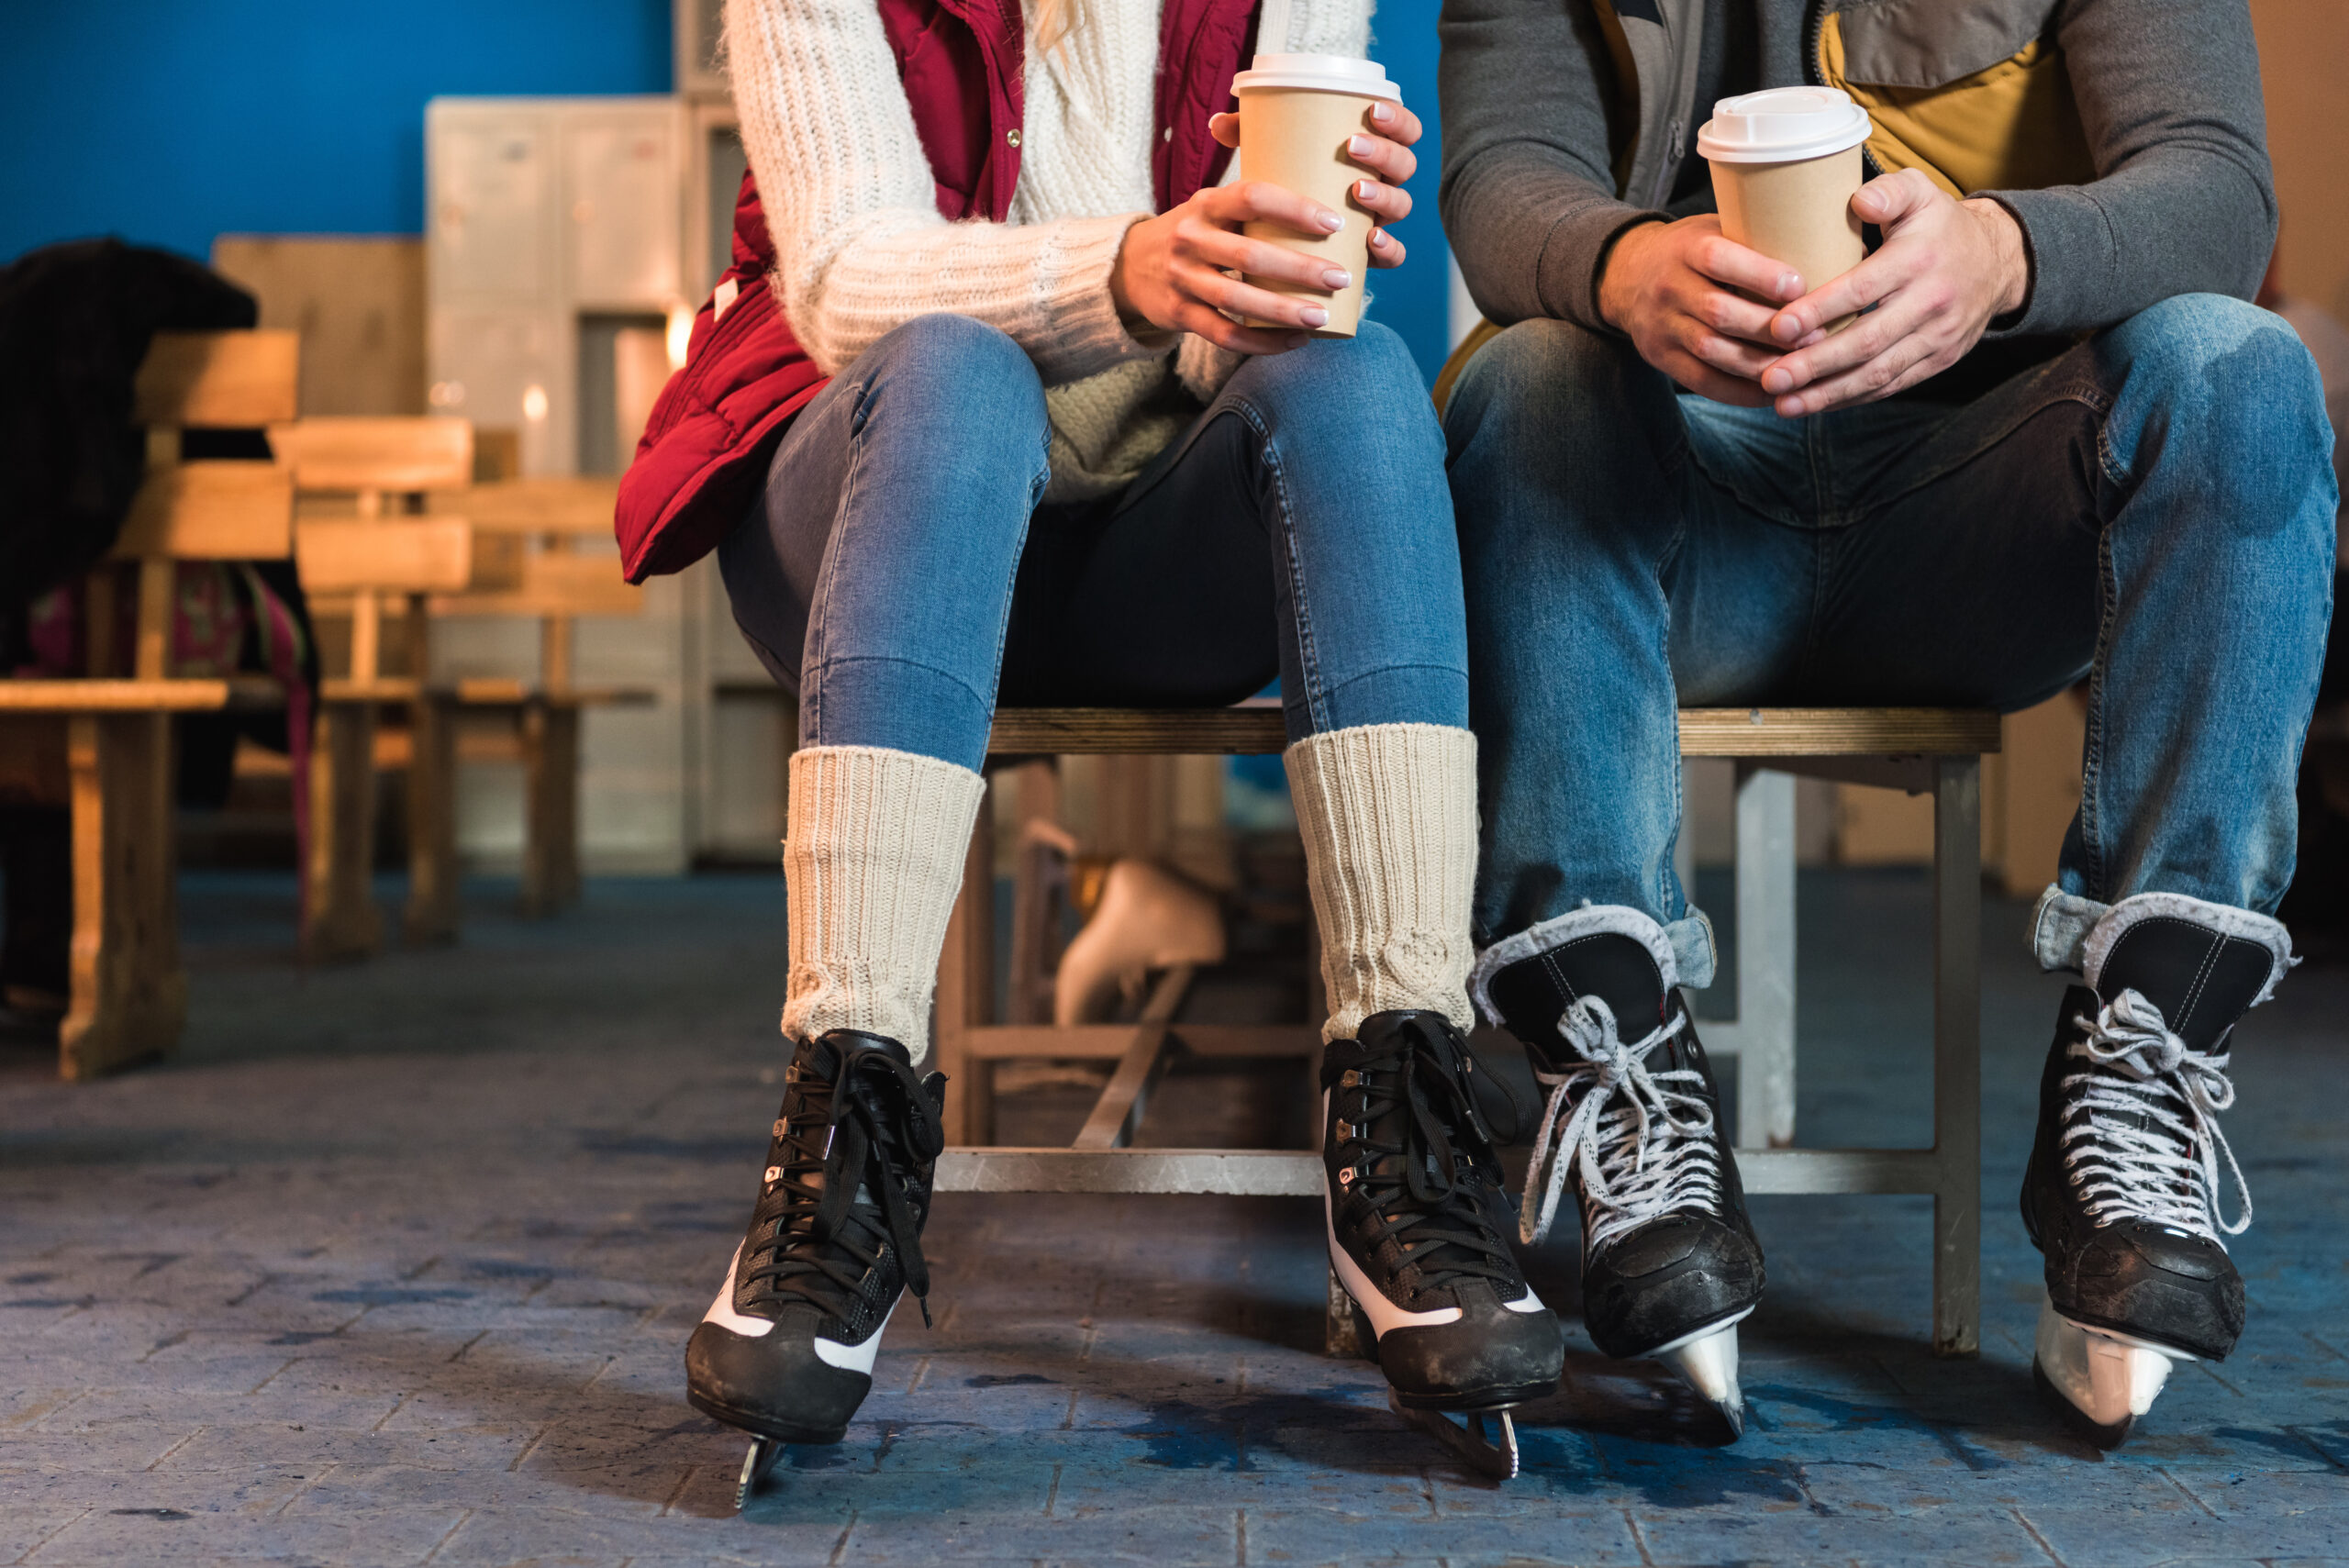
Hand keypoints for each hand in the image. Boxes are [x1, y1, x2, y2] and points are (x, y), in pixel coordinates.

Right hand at [1107, 99, 1420, 354]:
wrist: (1130, 265)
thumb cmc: (1196, 232)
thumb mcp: (1212, 204)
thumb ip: (1255, 197)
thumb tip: (1326, 176)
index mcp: (1206, 203)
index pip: (1251, 197)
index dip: (1294, 209)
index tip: (1334, 223)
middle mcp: (1190, 238)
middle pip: (1249, 256)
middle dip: (1299, 270)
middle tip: (1341, 279)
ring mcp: (1182, 278)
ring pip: (1236, 301)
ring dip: (1283, 311)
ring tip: (1323, 317)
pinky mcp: (1178, 314)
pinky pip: (1224, 335)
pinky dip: (1262, 342)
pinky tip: (1295, 341)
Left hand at [1207, 99, 1425, 272]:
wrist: (1282, 240)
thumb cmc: (1283, 182)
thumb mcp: (1270, 156)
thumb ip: (1249, 135)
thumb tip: (1216, 123)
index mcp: (1371, 151)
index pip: (1403, 129)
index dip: (1397, 118)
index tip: (1372, 109)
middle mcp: (1384, 182)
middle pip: (1404, 164)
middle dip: (1384, 153)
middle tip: (1352, 147)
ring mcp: (1381, 218)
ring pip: (1402, 205)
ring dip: (1385, 196)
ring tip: (1357, 192)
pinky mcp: (1373, 254)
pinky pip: (1395, 254)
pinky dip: (1389, 248)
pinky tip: (1371, 240)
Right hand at [1597, 215, 1811, 406]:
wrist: (1628, 276)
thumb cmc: (1693, 250)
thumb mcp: (1715, 228)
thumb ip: (1759, 238)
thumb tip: (1840, 247)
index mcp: (1684, 248)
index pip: (1718, 260)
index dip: (1760, 275)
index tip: (1800, 286)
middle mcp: (1668, 287)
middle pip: (1720, 313)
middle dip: (1770, 328)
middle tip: (1815, 335)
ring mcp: (1662, 326)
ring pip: (1714, 352)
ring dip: (1761, 364)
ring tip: (1801, 366)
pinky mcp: (1661, 357)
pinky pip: (1703, 381)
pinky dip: (1740, 391)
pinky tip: (1772, 390)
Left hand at [1757, 170, 2029, 415]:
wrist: (1999, 261)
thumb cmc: (1940, 226)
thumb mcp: (1920, 192)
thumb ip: (1889, 191)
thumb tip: (1860, 202)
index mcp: (1919, 259)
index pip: (1863, 290)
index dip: (1819, 311)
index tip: (1778, 327)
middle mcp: (1931, 302)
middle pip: (1867, 341)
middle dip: (1815, 364)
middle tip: (1770, 378)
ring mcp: (1938, 337)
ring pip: (1878, 373)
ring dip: (1828, 393)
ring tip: (1783, 404)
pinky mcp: (1938, 360)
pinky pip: (1891, 385)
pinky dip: (1851, 399)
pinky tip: (1815, 405)